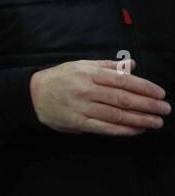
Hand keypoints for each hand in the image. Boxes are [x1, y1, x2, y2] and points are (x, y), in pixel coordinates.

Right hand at [30, 59, 169, 135]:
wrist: (33, 94)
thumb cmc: (60, 78)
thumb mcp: (81, 65)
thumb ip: (107, 66)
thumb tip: (132, 65)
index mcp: (89, 73)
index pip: (123, 80)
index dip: (144, 87)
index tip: (160, 93)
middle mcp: (86, 89)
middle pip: (123, 99)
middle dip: (147, 105)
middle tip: (165, 109)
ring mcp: (82, 107)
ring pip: (116, 115)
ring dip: (140, 119)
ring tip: (156, 122)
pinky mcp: (78, 122)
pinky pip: (105, 128)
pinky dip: (123, 130)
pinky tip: (137, 130)